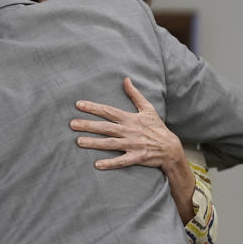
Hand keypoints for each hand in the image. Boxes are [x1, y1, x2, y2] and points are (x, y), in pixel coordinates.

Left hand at [70, 77, 194, 222]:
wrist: (171, 148)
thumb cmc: (156, 127)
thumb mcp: (147, 109)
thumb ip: (135, 95)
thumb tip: (126, 79)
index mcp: (130, 118)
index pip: (108, 111)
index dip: (93, 108)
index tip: (78, 105)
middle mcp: (130, 131)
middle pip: (105, 127)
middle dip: (88, 125)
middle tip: (71, 124)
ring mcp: (133, 145)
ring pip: (110, 144)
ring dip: (94, 143)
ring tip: (78, 142)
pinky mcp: (137, 157)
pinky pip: (122, 161)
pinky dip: (110, 163)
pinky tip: (97, 164)